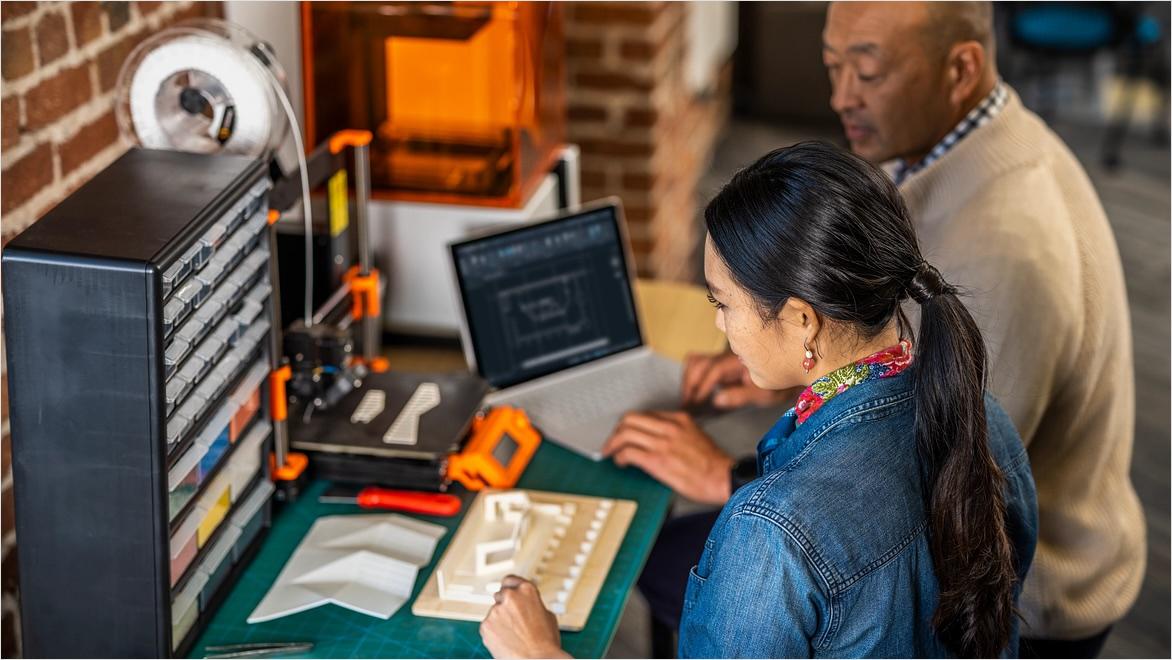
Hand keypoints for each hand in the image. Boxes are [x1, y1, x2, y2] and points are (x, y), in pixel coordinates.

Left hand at [481, 576, 569, 658]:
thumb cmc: (545, 643)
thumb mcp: (547, 615)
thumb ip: (532, 604)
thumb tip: (525, 604)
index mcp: (527, 590)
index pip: (510, 580)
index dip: (510, 588)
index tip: (509, 593)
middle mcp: (509, 596)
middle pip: (500, 595)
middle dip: (505, 606)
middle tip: (513, 620)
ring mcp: (495, 610)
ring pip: (494, 613)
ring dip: (500, 621)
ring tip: (513, 636)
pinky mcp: (485, 625)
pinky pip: (488, 627)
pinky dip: (494, 633)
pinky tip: (506, 642)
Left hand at [602, 411, 734, 504]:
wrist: (724, 478)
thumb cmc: (713, 464)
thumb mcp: (695, 436)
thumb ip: (675, 433)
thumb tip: (654, 440)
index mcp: (679, 419)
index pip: (644, 414)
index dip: (630, 424)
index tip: (625, 434)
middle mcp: (669, 427)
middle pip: (630, 418)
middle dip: (616, 431)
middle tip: (612, 442)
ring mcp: (662, 442)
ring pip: (625, 433)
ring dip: (613, 444)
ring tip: (611, 452)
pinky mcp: (657, 460)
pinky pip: (628, 452)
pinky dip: (619, 456)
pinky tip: (621, 462)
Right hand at [682, 351, 787, 409]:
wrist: (791, 371)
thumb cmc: (780, 385)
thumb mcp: (763, 394)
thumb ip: (740, 396)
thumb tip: (716, 401)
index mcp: (739, 361)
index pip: (715, 369)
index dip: (703, 386)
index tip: (695, 402)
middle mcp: (728, 355)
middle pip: (699, 363)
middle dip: (690, 384)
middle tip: (687, 405)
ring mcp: (723, 358)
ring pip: (696, 361)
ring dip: (688, 379)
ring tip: (688, 399)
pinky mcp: (720, 363)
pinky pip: (699, 364)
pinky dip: (692, 376)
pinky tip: (694, 392)